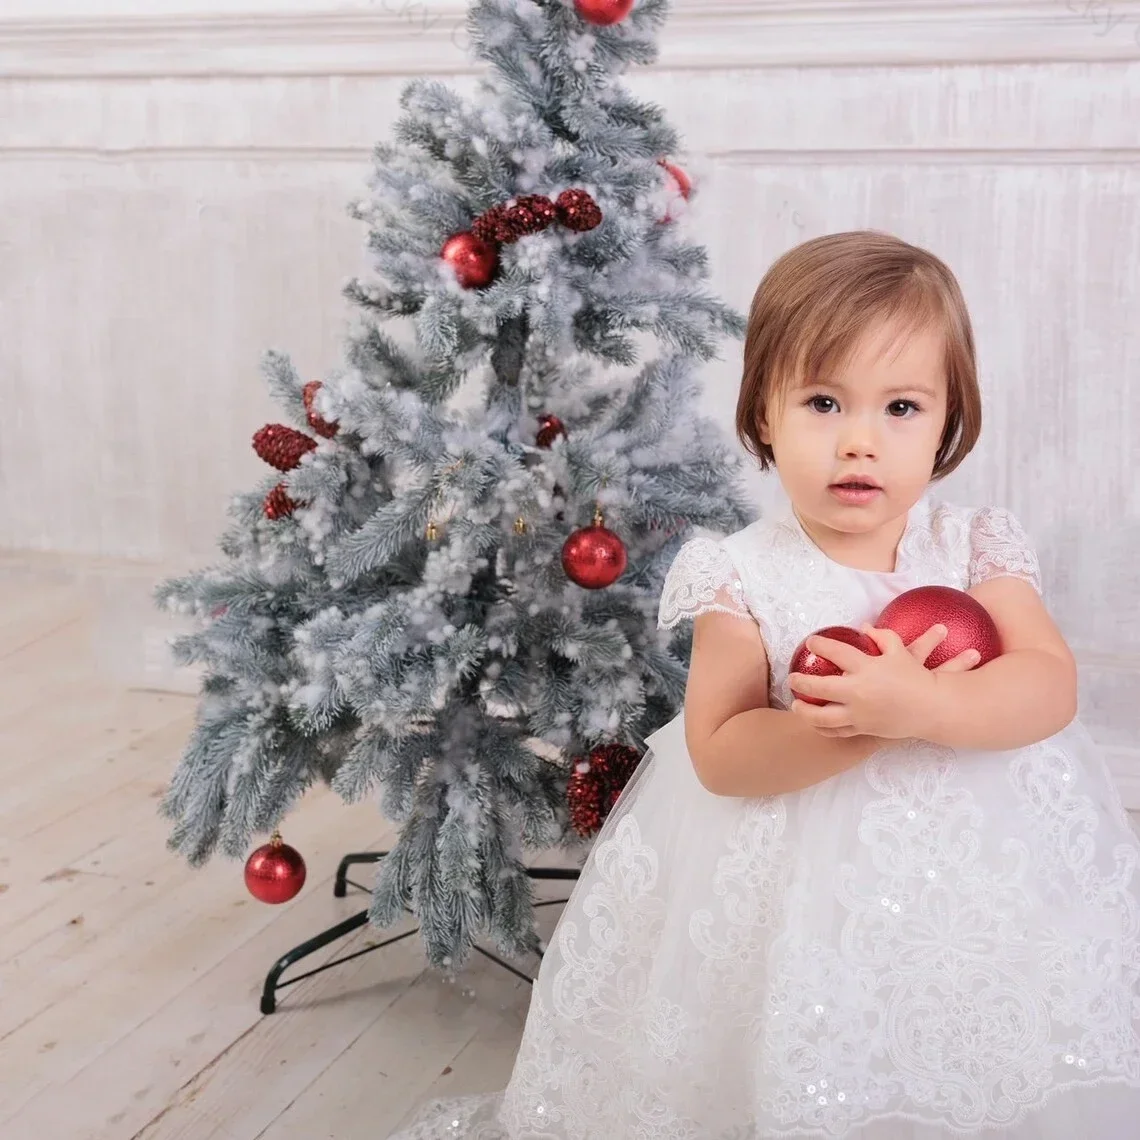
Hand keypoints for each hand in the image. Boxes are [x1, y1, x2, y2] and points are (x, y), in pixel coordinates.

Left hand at [788, 622, 980, 739]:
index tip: (810, 642)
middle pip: (820, 687)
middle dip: (801, 682)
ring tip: (795, 705)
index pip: (836, 652)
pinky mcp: (864, 729)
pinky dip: (822, 728)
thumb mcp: (900, 651)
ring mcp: (860, 714)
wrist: (933, 708)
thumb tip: (863, 627)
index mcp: (867, 668)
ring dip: (805, 711)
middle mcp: (859, 692)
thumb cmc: (915, 677)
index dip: (820, 645)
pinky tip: (814, 723)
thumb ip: (881, 636)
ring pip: (822, 716)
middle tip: (791, 678)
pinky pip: (837, 731)